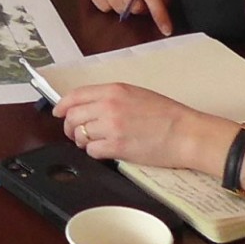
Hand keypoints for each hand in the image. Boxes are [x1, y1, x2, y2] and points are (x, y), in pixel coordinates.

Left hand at [54, 82, 231, 172]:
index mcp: (113, 90)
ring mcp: (111, 127)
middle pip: (72, 116)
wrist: (186, 133)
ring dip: (82, 141)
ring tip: (92, 142)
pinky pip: (92, 151)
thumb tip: (88, 105)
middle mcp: (108, 106)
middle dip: (69, 126)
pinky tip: (104, 151)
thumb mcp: (136, 94)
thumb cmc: (167, 115)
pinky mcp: (117, 147)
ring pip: (80, 134)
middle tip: (74, 132)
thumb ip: (110, 97)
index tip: (58, 111)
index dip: (62, 105)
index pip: (75, 95)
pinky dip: (94, 152)